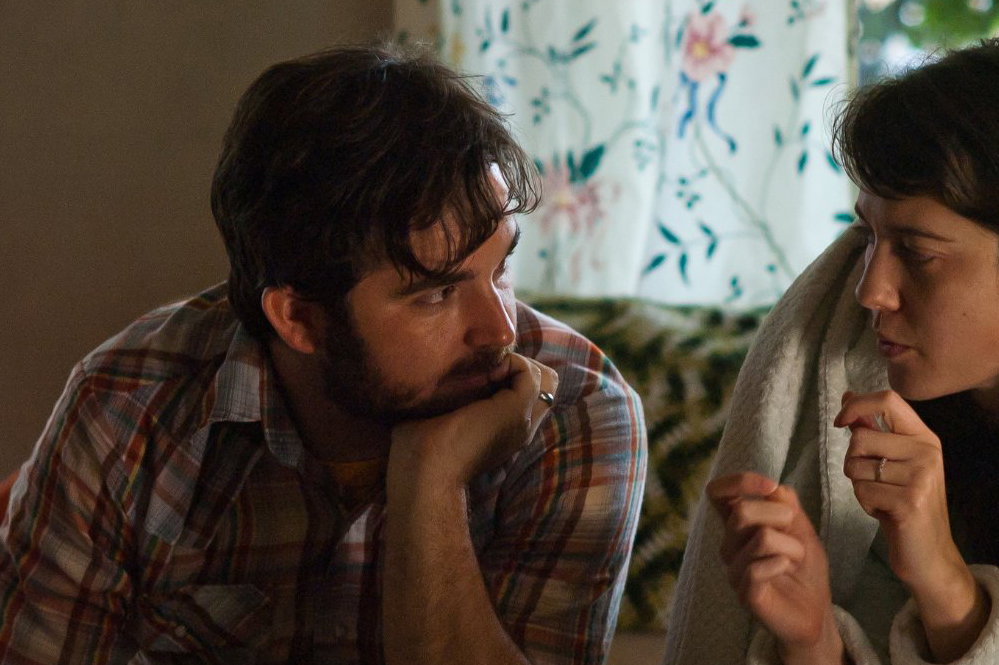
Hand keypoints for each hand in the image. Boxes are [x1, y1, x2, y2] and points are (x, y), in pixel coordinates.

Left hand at [389, 353, 557, 487]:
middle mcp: (521, 427)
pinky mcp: (517, 411)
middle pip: (546, 385)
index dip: (512, 373)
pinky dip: (512, 362)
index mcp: (505, 430)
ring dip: (517, 363)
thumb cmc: (419, 451)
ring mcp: (524, 420)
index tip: (480, 373)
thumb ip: (454, 398)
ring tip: (487, 372)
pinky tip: (486, 374)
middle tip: (487, 369)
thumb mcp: (440, 419)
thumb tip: (444, 370)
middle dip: (520, 365)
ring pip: (546, 378)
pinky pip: (531, 373)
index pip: (531, 393)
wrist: (424, 472)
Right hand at [708, 472, 842, 663]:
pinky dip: (782, 564)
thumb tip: (772, 486)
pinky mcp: (744, 594)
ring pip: (761, 539)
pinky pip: (758, 569)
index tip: (770, 486)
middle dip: (780, 515)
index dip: (739, 482)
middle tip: (796, 532)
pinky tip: (786, 570)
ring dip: (792, 545)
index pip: (717, 493)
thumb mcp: (801, 528)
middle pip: (742, 512)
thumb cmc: (804, 567)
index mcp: (738, 525)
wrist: (815, 611)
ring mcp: (734, 570)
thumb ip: (785, 504)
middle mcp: (729, 545)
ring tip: (796, 560)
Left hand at [837, 390, 986, 660]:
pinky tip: (884, 512)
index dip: (857, 405)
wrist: (929, 553)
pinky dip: (864, 503)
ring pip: (856, 465)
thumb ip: (871, 429)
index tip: (840, 421)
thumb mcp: (892, 462)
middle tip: (872, 480)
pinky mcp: (910, 501)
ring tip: (882, 497)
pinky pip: (862, 490)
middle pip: (861, 436)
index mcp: (924, 437)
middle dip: (852, 460)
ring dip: (858, 484)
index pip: (888, 400)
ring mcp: (921, 476)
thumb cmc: (904, 503)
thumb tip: (847, 396)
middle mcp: (927, 452)